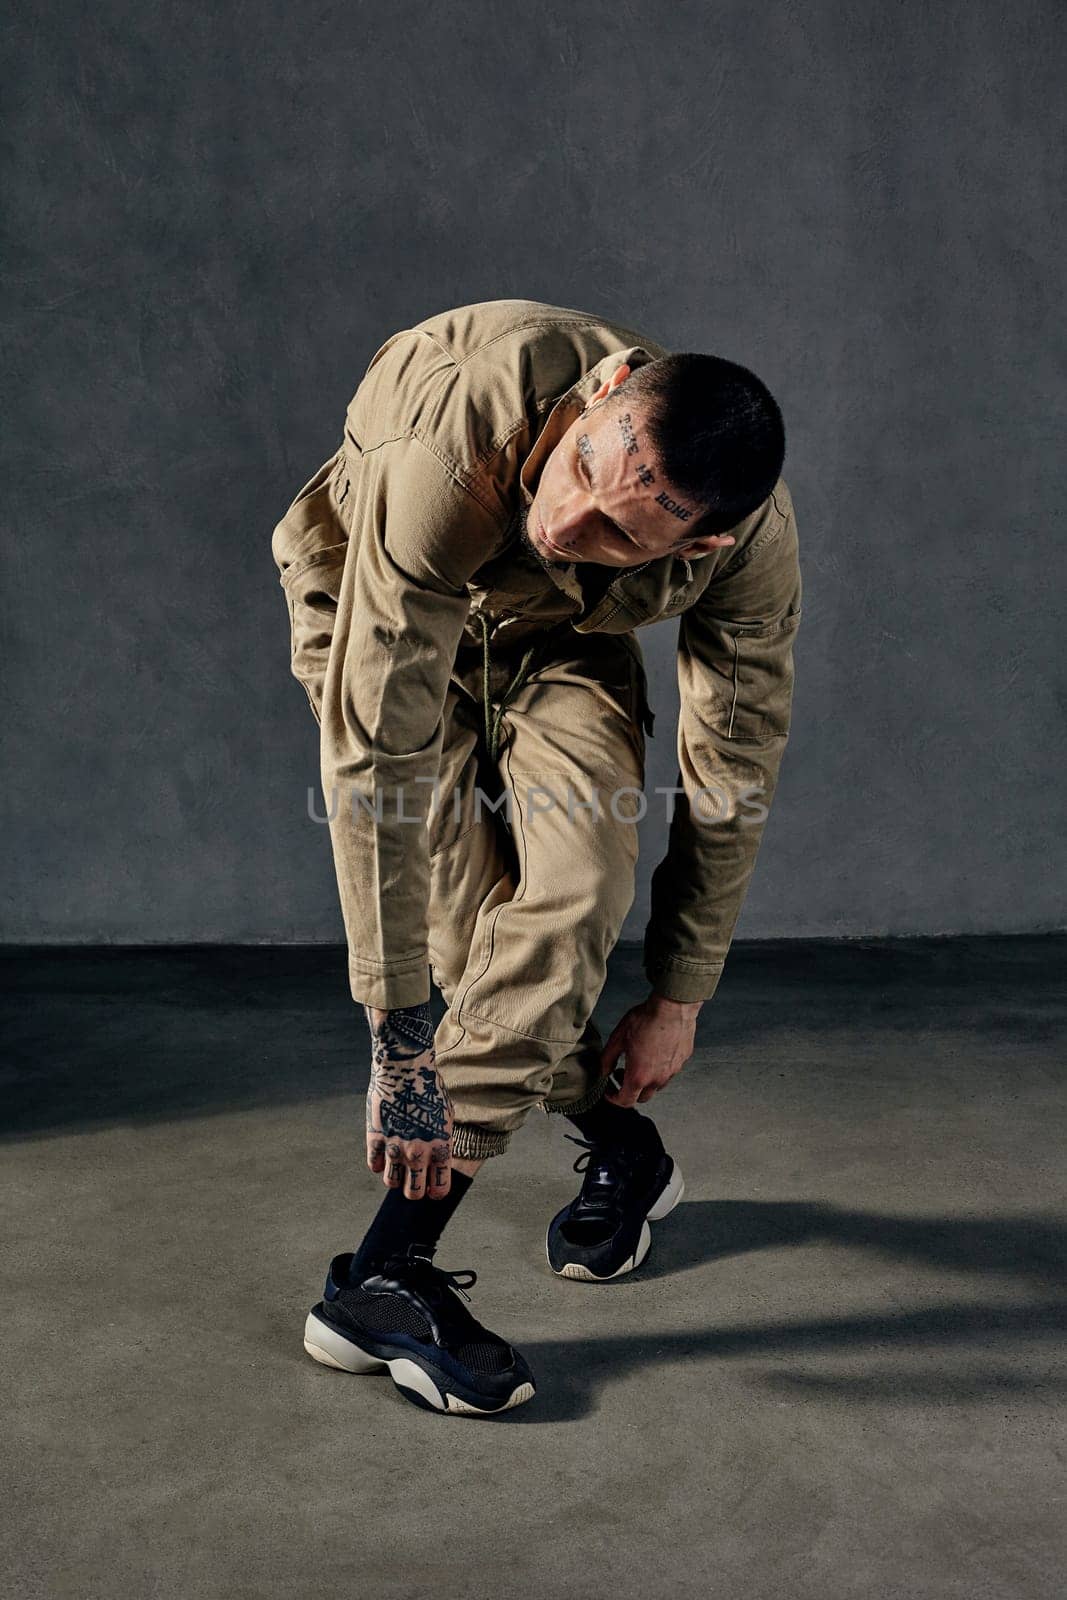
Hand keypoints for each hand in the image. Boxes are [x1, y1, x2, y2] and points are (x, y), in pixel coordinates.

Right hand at [363, 1003, 453, 1199]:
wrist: (405, 1067)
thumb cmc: (429, 1087)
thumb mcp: (445, 1115)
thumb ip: (441, 1142)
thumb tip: (436, 1160)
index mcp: (440, 1148)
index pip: (439, 1189)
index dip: (436, 1191)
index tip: (432, 1187)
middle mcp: (418, 1153)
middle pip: (414, 1193)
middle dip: (415, 1190)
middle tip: (414, 1181)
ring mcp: (394, 1148)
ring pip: (392, 1183)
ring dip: (396, 1178)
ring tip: (398, 1166)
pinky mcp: (375, 1139)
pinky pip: (373, 1165)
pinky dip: (378, 1164)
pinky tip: (383, 1153)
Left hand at [599, 991, 702, 1105]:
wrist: (673, 1008)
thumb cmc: (645, 1020)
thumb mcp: (618, 1038)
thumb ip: (607, 1059)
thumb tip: (603, 1071)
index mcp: (639, 1076)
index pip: (625, 1101)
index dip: (614, 1098)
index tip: (609, 1091)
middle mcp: (657, 1079)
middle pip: (642, 1097)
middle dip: (629, 1090)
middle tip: (621, 1073)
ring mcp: (672, 1071)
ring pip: (657, 1085)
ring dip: (645, 1080)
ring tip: (638, 1061)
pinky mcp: (682, 1061)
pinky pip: (669, 1072)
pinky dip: (659, 1069)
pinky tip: (654, 1053)